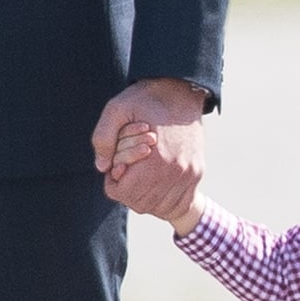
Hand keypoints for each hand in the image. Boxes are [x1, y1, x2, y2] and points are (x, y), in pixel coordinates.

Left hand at [92, 78, 206, 221]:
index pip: (125, 193)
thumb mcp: (115, 110)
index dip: (113, 186)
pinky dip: (166, 203)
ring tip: (139, 182)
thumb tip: (102, 167)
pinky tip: (156, 189)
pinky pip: (181, 203)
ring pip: (162, 208)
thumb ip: (103, 139)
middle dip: (128, 193)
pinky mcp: (197, 173)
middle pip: (142, 203)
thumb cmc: (146, 100)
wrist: (181, 93)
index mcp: (154, 160)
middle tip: (124, 176)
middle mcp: (175, 172)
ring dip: (146, 200)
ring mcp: (189, 175)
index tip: (114, 171)